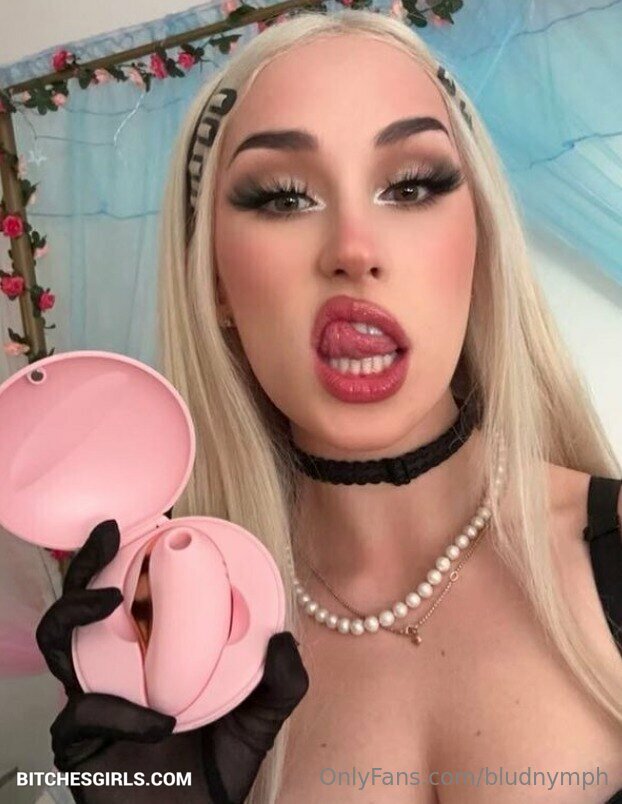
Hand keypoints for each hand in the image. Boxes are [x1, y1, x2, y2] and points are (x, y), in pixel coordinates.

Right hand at [36, 520, 307, 802]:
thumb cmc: (217, 772)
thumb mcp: (259, 720)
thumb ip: (280, 683)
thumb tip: (283, 639)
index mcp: (153, 651)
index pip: (135, 594)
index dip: (135, 556)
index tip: (155, 523)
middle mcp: (117, 666)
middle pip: (85, 602)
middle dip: (89, 561)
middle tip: (112, 532)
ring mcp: (93, 697)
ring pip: (61, 639)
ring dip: (77, 610)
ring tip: (109, 597)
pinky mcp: (76, 739)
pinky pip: (82, 710)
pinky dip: (119, 712)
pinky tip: (158, 725)